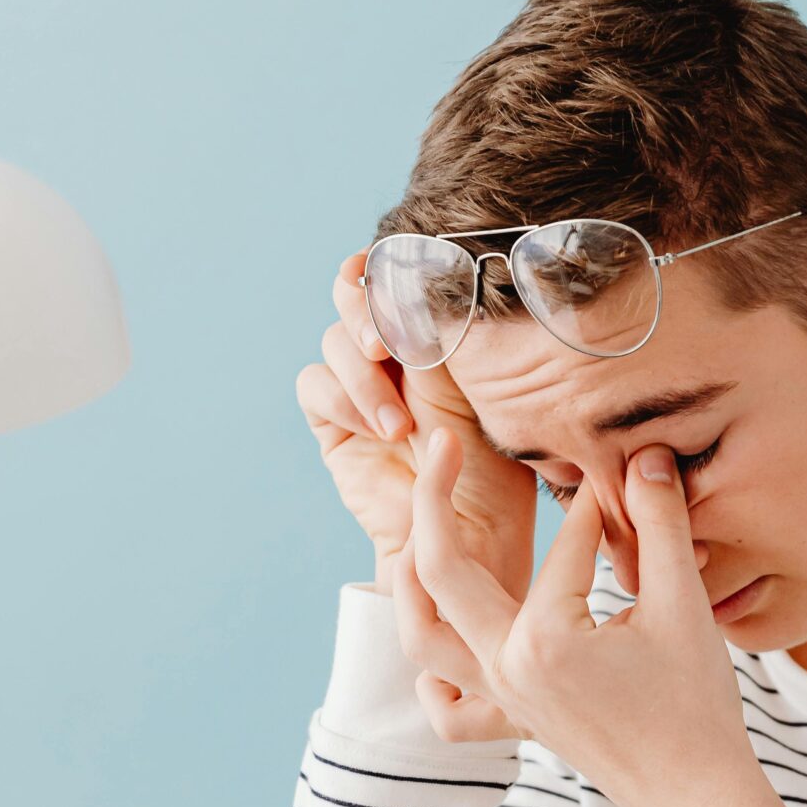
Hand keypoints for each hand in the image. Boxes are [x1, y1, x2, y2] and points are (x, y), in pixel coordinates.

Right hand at [295, 251, 535, 598]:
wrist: (463, 539)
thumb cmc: (493, 469)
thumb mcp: (476, 389)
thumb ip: (441, 334)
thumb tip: (413, 286)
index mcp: (435, 331)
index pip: (397, 274)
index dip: (387, 267)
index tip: (396, 275)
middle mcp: (394, 352)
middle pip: (352, 293)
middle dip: (363, 310)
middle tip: (384, 344)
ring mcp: (360, 385)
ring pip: (333, 341)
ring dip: (361, 377)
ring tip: (398, 427)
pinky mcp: (332, 422)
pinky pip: (313, 385)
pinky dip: (340, 401)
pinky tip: (375, 432)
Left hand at [394, 428, 758, 806]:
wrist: (697, 794)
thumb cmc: (696, 706)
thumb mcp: (683, 607)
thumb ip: (660, 525)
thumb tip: (648, 457)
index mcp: (543, 640)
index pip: (561, 548)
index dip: (595, 505)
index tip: (620, 471)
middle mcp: (506, 669)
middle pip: (441, 573)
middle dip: (436, 500)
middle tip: (442, 444)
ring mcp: (504, 700)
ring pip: (422, 638)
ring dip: (410, 583)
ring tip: (417, 530)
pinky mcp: (515, 724)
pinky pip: (450, 709)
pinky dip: (435, 677)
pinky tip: (448, 647)